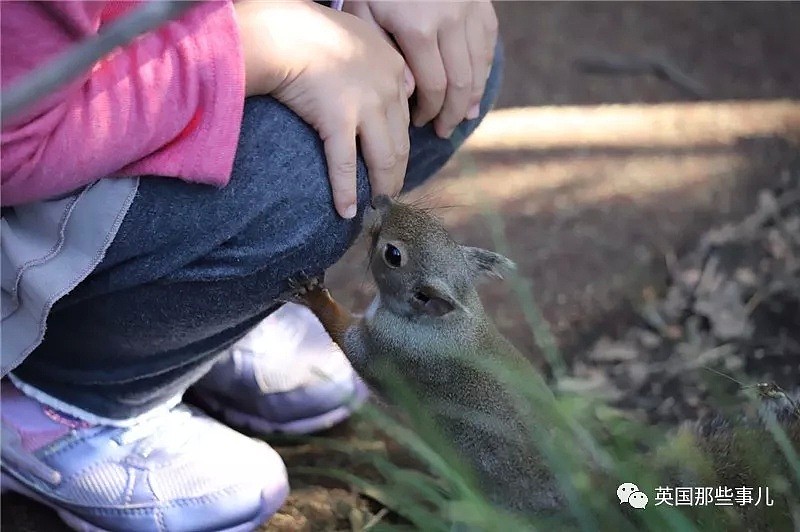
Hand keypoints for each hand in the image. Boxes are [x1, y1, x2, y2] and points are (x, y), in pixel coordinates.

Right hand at [234, 1, 412, 218]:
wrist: (283, 31)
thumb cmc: (311, 30)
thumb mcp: (357, 33)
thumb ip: (376, 57)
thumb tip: (390, 81)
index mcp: (394, 68)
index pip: (404, 117)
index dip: (400, 145)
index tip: (395, 162)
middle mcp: (387, 89)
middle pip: (400, 143)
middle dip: (397, 173)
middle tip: (390, 192)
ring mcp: (366, 107)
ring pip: (383, 158)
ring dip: (382, 186)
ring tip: (377, 204)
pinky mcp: (339, 121)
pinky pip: (345, 165)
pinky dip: (346, 191)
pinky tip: (346, 210)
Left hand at [345, 1, 497, 138]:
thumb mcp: (363, 10)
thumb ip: (382, 51)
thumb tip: (406, 90)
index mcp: (418, 28)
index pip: (434, 87)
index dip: (429, 112)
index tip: (419, 124)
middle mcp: (450, 21)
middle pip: (462, 83)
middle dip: (454, 113)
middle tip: (444, 131)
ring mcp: (470, 10)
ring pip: (480, 66)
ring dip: (473, 96)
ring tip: (464, 116)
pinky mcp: (480, 1)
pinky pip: (488, 42)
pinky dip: (485, 67)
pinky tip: (477, 85)